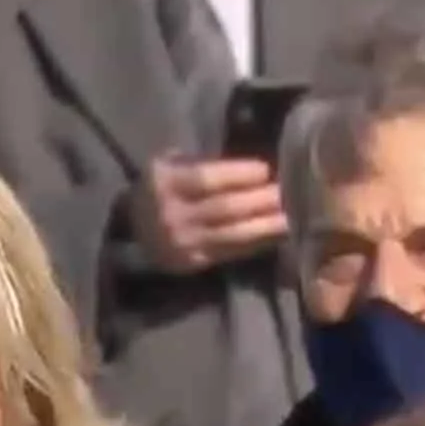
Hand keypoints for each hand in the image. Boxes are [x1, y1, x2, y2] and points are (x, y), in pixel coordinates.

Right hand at [135, 155, 288, 274]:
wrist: (131, 230)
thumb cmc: (160, 188)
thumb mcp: (169, 164)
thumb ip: (202, 163)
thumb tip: (253, 165)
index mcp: (164, 184)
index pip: (207, 179)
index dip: (240, 174)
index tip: (268, 169)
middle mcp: (171, 215)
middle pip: (226, 208)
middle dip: (262, 199)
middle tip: (292, 191)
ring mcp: (182, 242)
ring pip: (234, 233)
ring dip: (267, 224)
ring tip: (293, 214)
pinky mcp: (194, 262)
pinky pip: (233, 252)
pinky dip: (259, 242)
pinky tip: (279, 233)